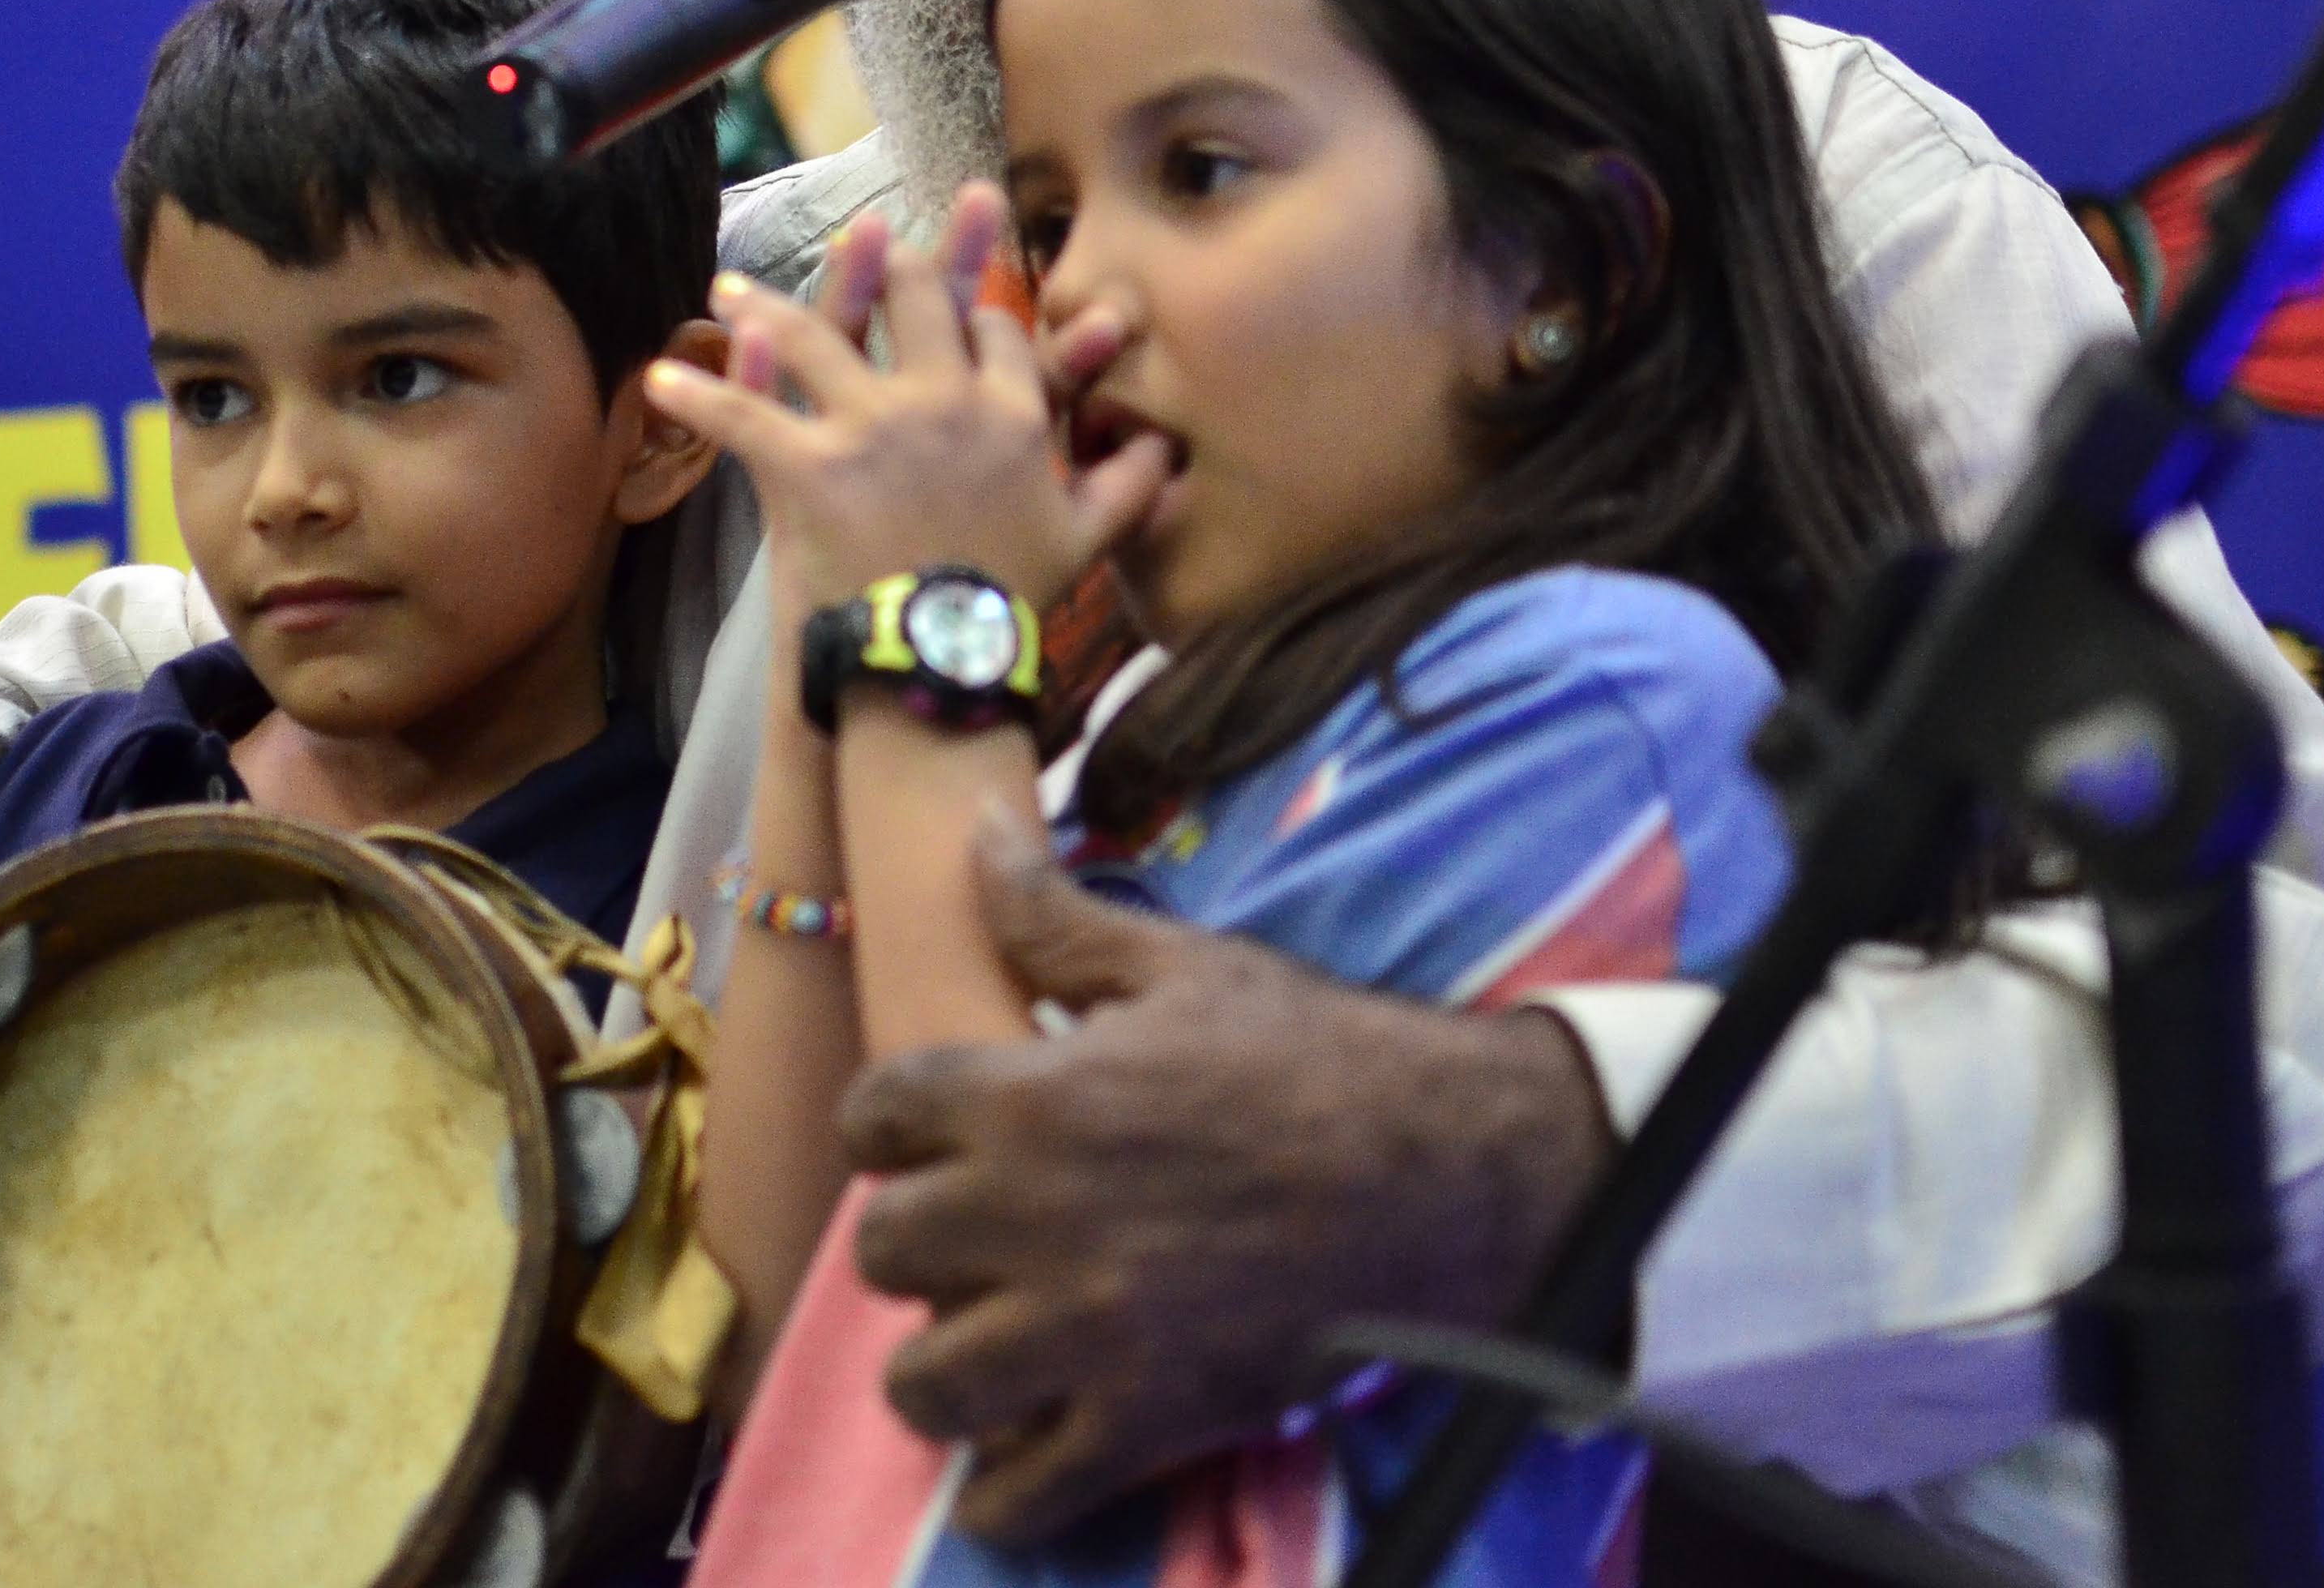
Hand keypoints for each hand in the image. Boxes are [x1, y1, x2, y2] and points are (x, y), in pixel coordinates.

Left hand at [650, 188, 1169, 610]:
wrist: (946, 660)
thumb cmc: (1014, 606)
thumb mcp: (1089, 541)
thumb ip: (1127, 485)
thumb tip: (1166, 448)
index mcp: (1012, 413)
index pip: (992, 328)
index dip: (973, 302)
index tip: (956, 289)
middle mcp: (943, 400)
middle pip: (912, 300)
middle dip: (883, 262)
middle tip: (857, 238)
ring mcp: (872, 426)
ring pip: (813, 336)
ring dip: (766, 305)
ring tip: (728, 289)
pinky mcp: (810, 464)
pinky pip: (742, 415)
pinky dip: (697, 396)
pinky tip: (659, 378)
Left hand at [838, 822, 1612, 1545]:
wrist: (1450, 1171)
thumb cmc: (1317, 1056)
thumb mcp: (1183, 966)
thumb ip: (1056, 915)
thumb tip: (979, 830)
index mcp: (1029, 1095)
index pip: (874, 1114)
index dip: (894, 1124)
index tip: (932, 1136)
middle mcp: (1032, 1214)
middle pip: (882, 1249)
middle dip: (918, 1244)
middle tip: (973, 1239)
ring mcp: (1085, 1330)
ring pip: (924, 1383)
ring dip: (944, 1368)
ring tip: (988, 1345)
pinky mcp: (1146, 1420)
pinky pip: (1021, 1493)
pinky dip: (1010, 1486)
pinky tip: (1031, 1444)